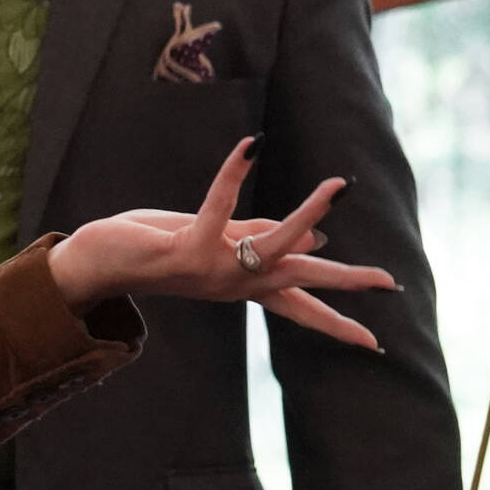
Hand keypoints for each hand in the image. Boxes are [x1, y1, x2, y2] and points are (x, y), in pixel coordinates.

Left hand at [46, 135, 397, 347]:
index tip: (377, 343)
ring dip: (307, 211)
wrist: (99, 261)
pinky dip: (235, 174)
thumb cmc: (156, 247)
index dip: (336, 324)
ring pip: (272, 242)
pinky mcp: (186, 248)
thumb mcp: (214, 242)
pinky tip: (251, 146)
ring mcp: (212, 270)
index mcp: (241, 285)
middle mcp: (232, 284)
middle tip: (390, 282)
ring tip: (337, 186)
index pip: (297, 308)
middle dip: (345, 281)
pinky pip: (219, 207)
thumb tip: (317, 236)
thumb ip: (258, 237)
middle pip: (300, 282)